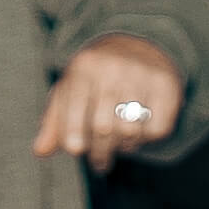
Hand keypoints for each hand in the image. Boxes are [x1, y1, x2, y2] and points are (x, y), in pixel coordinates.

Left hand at [29, 34, 183, 168]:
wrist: (139, 46)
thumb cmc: (97, 78)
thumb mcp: (72, 90)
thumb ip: (55, 121)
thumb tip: (40, 151)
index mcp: (84, 66)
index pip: (74, 108)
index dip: (73, 133)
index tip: (76, 150)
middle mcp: (114, 67)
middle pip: (103, 126)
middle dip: (99, 151)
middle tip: (100, 162)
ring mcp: (143, 75)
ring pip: (131, 131)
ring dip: (124, 147)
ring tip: (120, 147)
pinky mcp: (167, 85)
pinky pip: (158, 129)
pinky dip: (148, 140)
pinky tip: (140, 135)